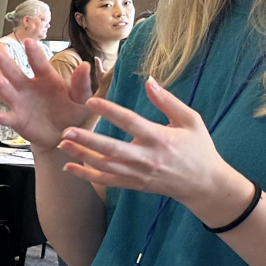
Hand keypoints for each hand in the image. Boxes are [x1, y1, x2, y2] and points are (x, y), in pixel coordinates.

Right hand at [0, 39, 94, 151]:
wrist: (62, 136)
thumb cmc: (72, 113)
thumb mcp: (81, 99)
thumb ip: (81, 84)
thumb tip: (85, 65)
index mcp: (46, 78)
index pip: (39, 63)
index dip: (34, 53)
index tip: (28, 42)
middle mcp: (29, 87)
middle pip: (15, 73)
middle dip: (6, 63)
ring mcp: (21, 102)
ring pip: (8, 92)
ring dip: (2, 87)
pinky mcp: (17, 119)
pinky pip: (9, 118)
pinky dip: (3, 117)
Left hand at [56, 79, 250, 223]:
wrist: (203, 184)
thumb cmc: (198, 148)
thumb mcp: (190, 120)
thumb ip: (168, 101)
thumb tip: (149, 80)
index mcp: (160, 138)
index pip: (131, 122)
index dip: (110, 111)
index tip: (91, 100)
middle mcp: (146, 157)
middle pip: (112, 148)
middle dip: (87, 140)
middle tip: (66, 131)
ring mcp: (138, 173)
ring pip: (105, 165)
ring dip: (81, 156)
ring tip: (61, 145)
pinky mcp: (133, 184)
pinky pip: (106, 180)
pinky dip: (86, 175)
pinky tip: (69, 167)